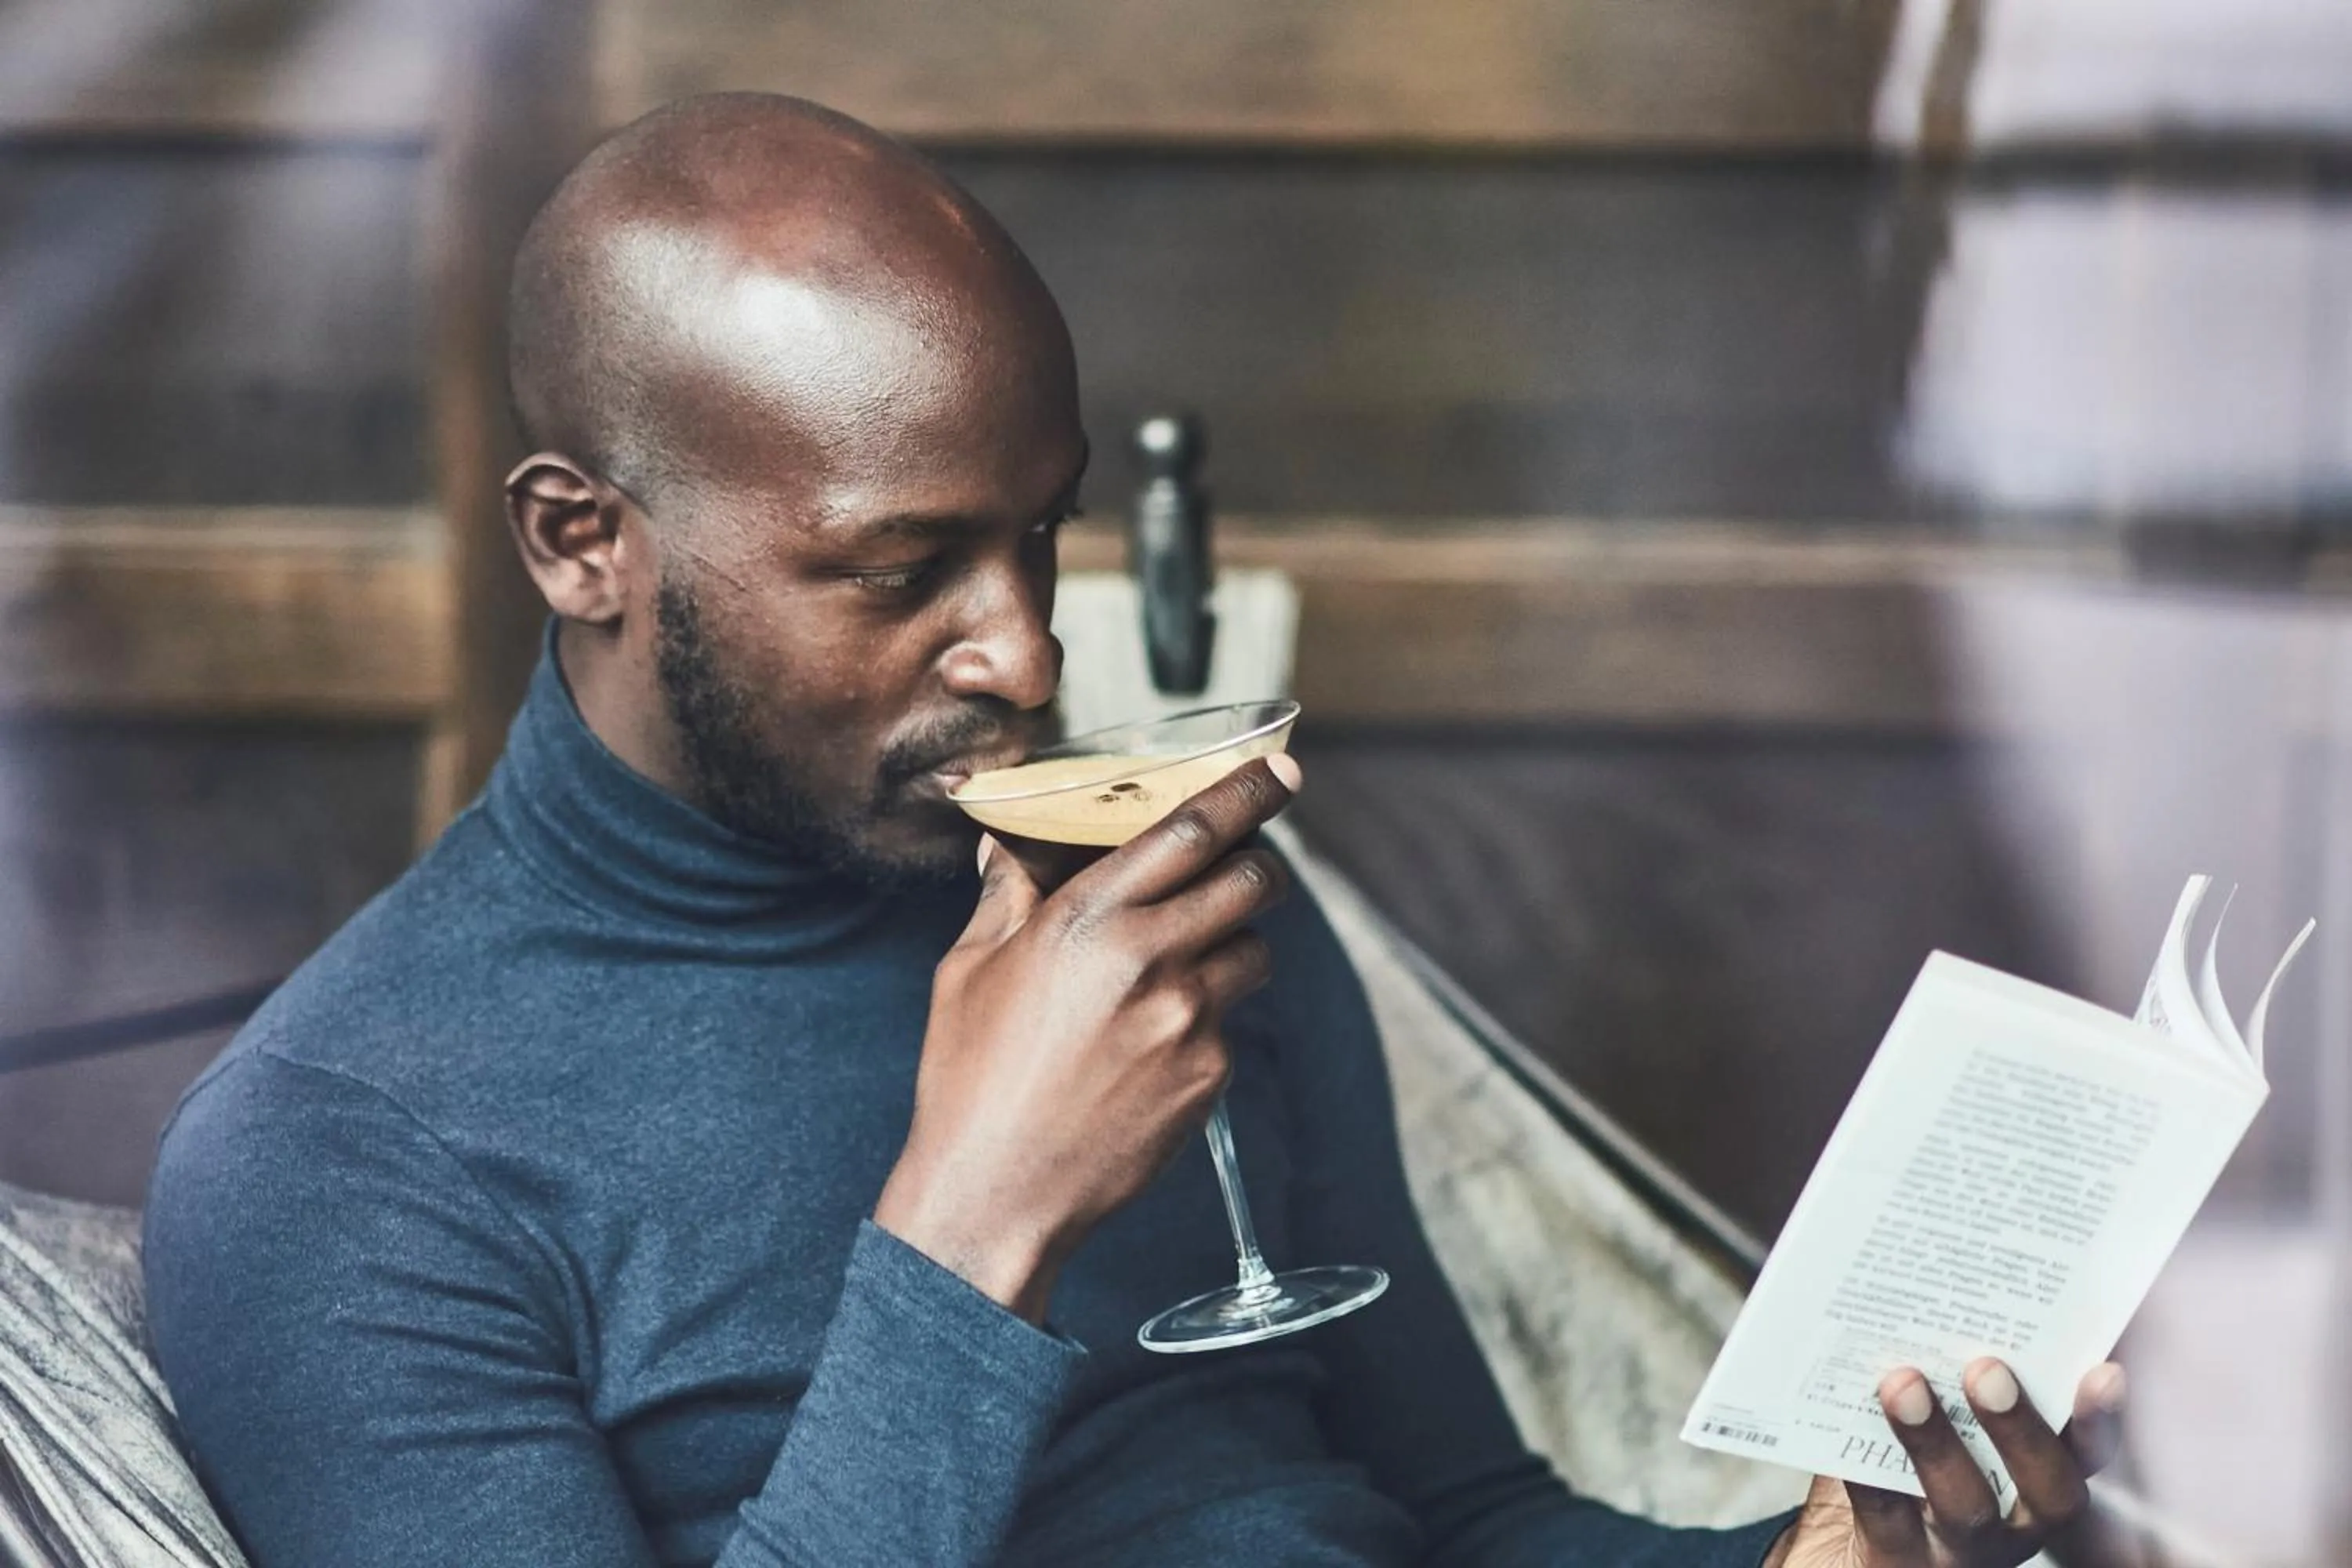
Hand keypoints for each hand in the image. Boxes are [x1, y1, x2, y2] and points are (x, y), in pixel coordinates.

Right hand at [874, 755, 1299, 1320]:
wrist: (995, 1194)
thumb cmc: (970, 1078)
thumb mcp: (970, 969)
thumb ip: (1008, 894)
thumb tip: (1008, 841)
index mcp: (1089, 919)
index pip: (1193, 829)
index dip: (1248, 791)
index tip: (1282, 768)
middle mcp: (1151, 960)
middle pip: (1253, 881)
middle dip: (1262, 860)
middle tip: (1251, 859)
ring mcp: (1190, 1021)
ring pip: (1256, 951)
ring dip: (1235, 941)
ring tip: (1186, 962)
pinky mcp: (1209, 1076)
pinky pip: (1232, 1022)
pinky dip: (1208, 1015)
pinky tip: (1154, 1043)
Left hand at [1769, 1359, 2131, 1567]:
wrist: (1861, 1545)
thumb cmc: (1914, 1459)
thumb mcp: (1951, 1413)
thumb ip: (1963, 1365)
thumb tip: (1952, 1283)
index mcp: (2042, 1478)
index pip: (2089, 1450)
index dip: (2102, 1417)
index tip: (2106, 1369)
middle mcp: (2017, 1521)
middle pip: (2049, 1489)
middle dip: (2021, 1426)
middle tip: (1988, 1367)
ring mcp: (1959, 1549)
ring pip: (1965, 1507)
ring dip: (1935, 1441)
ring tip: (1902, 1382)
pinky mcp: (1898, 1560)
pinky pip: (1886, 1516)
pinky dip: (1869, 1470)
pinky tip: (1853, 1424)